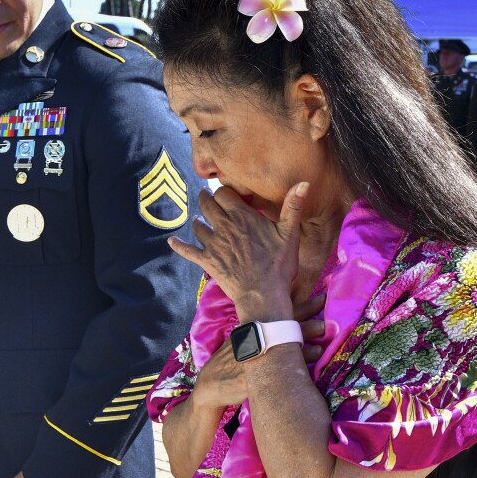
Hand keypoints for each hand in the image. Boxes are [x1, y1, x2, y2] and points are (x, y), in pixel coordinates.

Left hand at [169, 183, 307, 320]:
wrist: (263, 295)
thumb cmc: (279, 265)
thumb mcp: (290, 234)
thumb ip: (293, 206)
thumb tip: (305, 182)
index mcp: (242, 217)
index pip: (224, 193)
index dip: (223, 191)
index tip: (226, 192)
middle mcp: (224, 227)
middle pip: (207, 204)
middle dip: (206, 199)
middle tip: (206, 196)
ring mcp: (213, 244)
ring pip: (197, 225)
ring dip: (197, 220)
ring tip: (198, 218)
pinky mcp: (207, 261)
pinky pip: (187, 251)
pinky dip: (178, 245)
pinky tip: (172, 241)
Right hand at [192, 294, 326, 411]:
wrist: (211, 383)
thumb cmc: (231, 358)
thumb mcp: (242, 336)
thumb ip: (262, 326)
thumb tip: (285, 315)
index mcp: (256, 326)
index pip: (282, 312)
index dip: (303, 306)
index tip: (323, 298)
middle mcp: (255, 338)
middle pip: (284, 328)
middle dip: (307, 323)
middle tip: (327, 320)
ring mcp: (254, 357)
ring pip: (282, 348)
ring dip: (304, 344)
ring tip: (322, 342)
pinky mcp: (251, 377)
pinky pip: (275, 371)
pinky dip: (293, 367)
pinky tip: (308, 367)